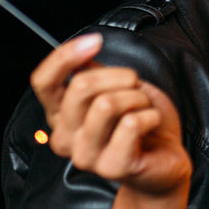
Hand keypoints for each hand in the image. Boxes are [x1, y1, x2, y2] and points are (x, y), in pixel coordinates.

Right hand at [29, 32, 191, 195]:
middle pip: (81, 86)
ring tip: (144, 110)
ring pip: (107, 103)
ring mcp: (85, 156)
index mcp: (60, 114)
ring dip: (138, 98)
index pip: (43, 81)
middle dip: (121, 76)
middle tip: (136, 88)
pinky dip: (152, 115)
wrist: (165, 160)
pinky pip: (132, 123)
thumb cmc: (140, 122)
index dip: (65, 56)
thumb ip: (93, 72)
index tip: (95, 41)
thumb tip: (83, 46)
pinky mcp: (111, 167)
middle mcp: (64, 137)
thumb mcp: (115, 89)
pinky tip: (151, 126)